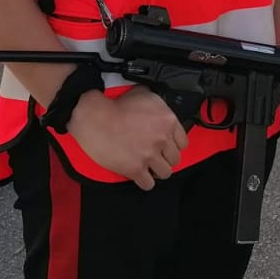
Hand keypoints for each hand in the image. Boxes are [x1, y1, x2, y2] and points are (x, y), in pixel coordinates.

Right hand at [68, 86, 187, 190]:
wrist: (96, 118)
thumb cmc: (116, 105)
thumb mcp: (144, 94)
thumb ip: (158, 105)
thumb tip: (160, 109)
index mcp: (167, 121)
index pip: (183, 142)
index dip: (174, 146)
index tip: (167, 147)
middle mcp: (162, 139)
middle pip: (175, 159)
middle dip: (165, 158)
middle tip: (156, 156)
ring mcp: (149, 155)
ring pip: (165, 173)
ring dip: (157, 171)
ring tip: (149, 167)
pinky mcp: (135, 169)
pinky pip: (148, 184)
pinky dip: (145, 181)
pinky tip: (140, 175)